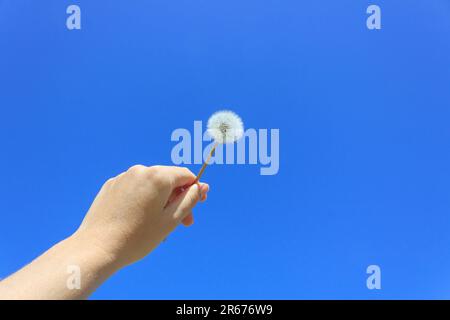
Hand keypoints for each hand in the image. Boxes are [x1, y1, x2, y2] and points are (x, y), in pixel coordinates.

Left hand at [74, 165, 208, 267]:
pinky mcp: (111, 186)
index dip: (194, 190)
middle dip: (177, 199)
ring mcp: (123, 177)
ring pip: (151, 186)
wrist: (96, 249)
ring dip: (160, 202)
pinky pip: (134, 189)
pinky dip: (142, 201)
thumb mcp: (171, 220)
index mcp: (157, 176)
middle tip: (182, 223)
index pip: (185, 175)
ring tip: (158, 227)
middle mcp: (140, 171)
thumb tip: (200, 186)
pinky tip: (139, 221)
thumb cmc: (137, 237)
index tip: (196, 207)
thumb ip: (189, 200)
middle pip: (168, 179)